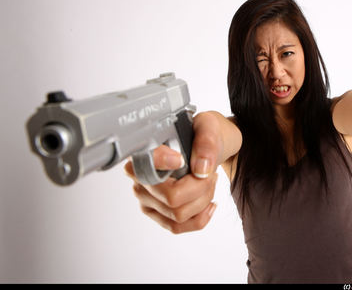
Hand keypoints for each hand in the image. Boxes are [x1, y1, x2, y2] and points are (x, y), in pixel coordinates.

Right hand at [124, 112, 224, 233]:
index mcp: (146, 151)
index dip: (162, 162)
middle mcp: (140, 178)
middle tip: (209, 173)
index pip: (145, 163)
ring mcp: (147, 199)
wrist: (210, 148)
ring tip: (208, 183)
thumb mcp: (210, 127)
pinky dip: (199, 218)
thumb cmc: (205, 135)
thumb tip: (201, 169)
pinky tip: (208, 203)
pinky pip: (177, 227)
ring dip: (203, 200)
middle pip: (172, 198)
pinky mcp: (157, 214)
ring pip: (178, 215)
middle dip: (200, 188)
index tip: (180, 159)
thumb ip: (206, 142)